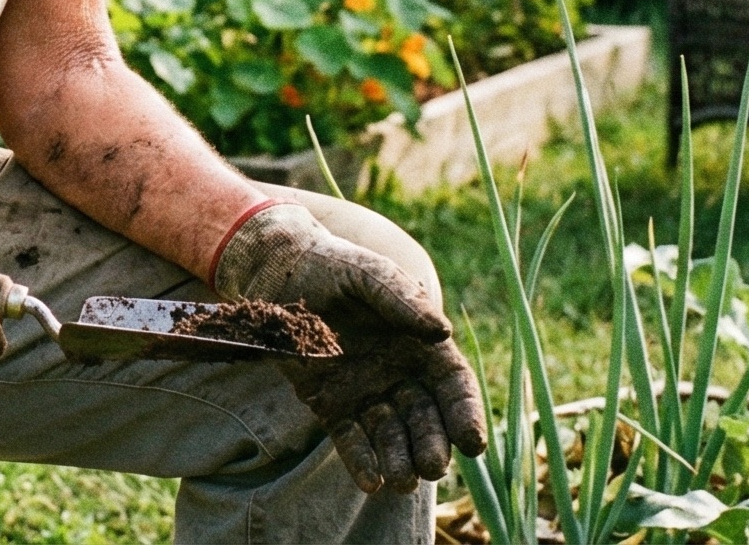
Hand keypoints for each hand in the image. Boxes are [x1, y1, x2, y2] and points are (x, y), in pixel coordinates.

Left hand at [212, 203, 485, 491]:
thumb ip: (401, 298)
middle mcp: (398, 374)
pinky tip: (371, 482)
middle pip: (426, 419)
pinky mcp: (329, 405)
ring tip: (402, 480)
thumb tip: (441, 331)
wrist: (276, 271)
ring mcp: (365, 392)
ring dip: (399, 460)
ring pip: (390, 435)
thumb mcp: (368, 273)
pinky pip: (350, 439)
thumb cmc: (332, 265)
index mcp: (419, 345)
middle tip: (433, 466)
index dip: (465, 413)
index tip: (473, 441)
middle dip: (432, 444)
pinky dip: (361, 461)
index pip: (453, 385)